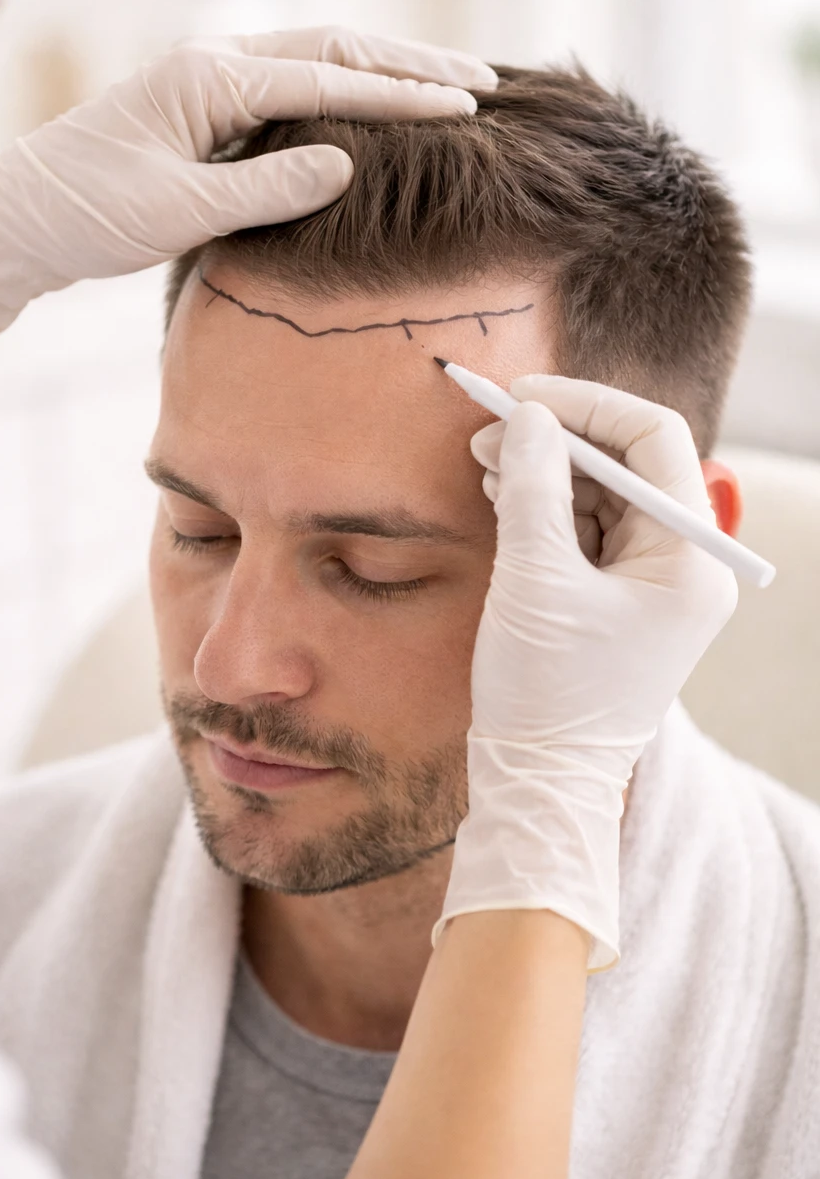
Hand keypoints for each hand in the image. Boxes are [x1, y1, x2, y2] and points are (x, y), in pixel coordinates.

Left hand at [0, 28, 495, 362]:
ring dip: (380, 72)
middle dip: (410, 63)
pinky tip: (372, 112)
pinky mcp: (201, 111)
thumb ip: (267, 186)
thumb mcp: (180, 210)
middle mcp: (213, 63)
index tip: (467, 107)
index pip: (329, 78)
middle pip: (333, 48)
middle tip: (482, 78)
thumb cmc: (87, 216)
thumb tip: (347, 162)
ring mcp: (207, 82)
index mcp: (210, 77)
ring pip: (314, 62)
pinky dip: (341, 94)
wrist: (16, 222)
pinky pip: (289, 90)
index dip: (403, 95)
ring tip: (446, 85)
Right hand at [435, 377, 738, 968]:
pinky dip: (547, 507)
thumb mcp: (534, 579)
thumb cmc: (546, 691)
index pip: (653, 440)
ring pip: (604, 493)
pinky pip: (590, 530)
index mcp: (689, 559)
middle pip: (628, 464)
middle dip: (559, 439)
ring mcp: (654, 584)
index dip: (586, 406)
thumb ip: (534, 486)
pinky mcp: (621, 600)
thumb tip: (530, 417)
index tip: (523, 397)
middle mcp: (685, 566)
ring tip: (490, 460)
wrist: (540, 781)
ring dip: (547, 470)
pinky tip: (505, 494)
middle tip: (492, 428)